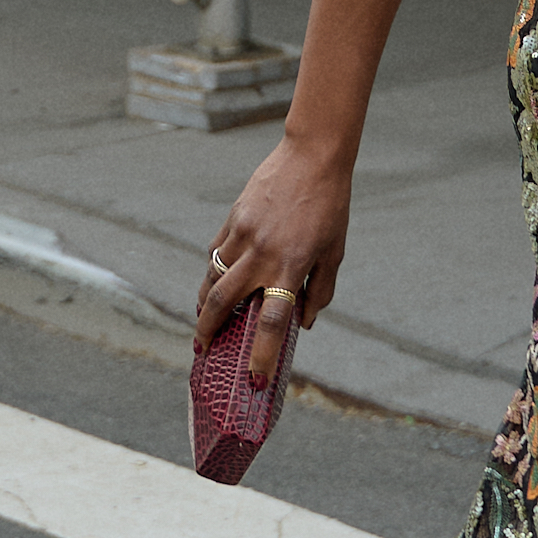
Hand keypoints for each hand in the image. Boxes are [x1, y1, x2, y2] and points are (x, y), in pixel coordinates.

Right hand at [197, 133, 351, 383]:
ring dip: (204, 303)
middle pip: (223, 302)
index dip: (262, 355)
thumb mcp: (334, 253)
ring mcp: (243, 235)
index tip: (253, 379)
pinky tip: (215, 282)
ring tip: (204, 320)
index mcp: (292, 267)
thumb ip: (320, 292)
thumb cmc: (330, 208)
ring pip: (212, 278)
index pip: (273, 322)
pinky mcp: (233, 218)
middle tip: (202, 350)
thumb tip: (304, 325)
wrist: (312, 158)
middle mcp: (263, 254)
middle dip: (208, 331)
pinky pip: (215, 253)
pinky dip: (213, 272)